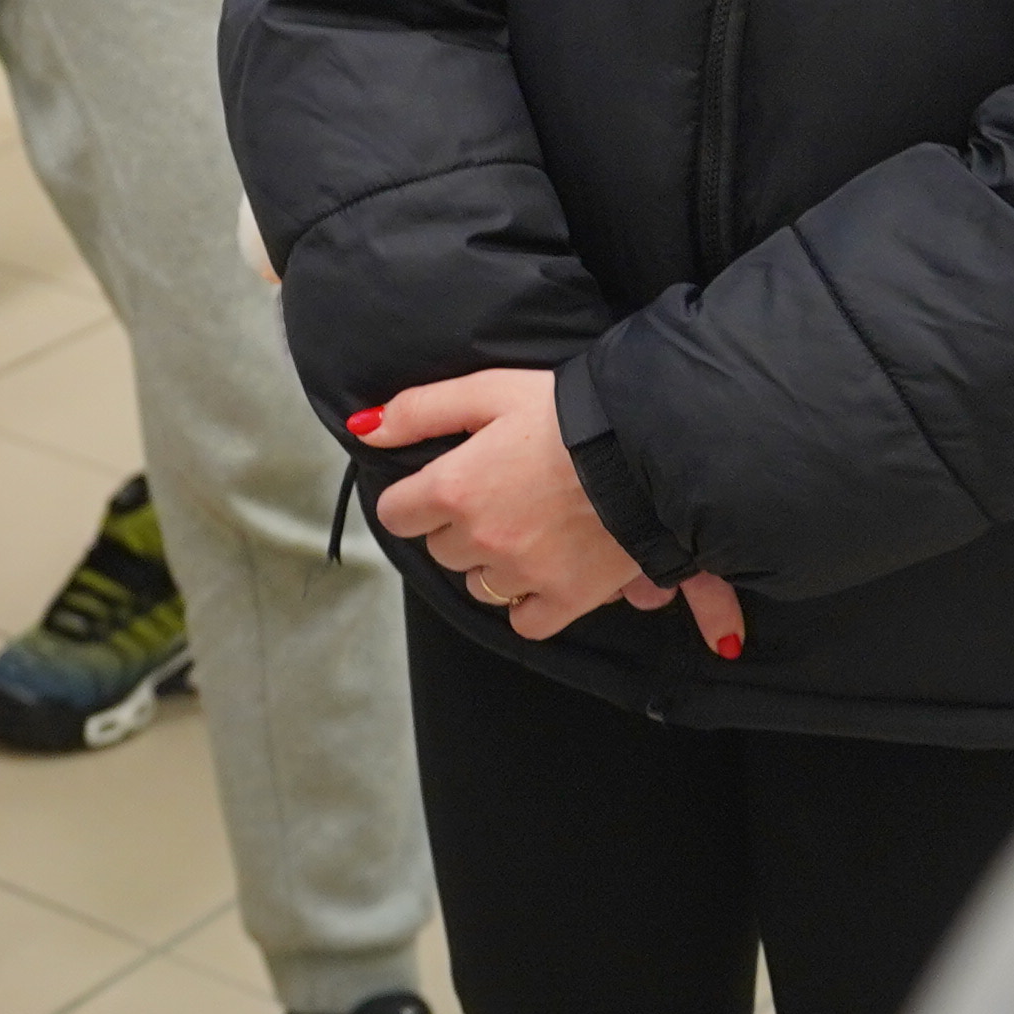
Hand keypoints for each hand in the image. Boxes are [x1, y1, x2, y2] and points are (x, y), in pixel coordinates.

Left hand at [353, 371, 742, 655]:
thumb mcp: (487, 391)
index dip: (415, 499)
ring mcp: (523, 574)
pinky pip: (524, 623)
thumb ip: (420, 410)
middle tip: (498, 497)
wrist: (650, 448)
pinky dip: (528, 604)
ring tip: (527, 530)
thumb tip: (363, 428)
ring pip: (478, 585)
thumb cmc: (568, 413)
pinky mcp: (566, 598)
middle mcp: (479, 538)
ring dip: (492, 564)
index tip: (440, 487)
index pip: (396, 514)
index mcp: (452, 488)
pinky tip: (543, 574)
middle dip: (458, 527)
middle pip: (440, 549)